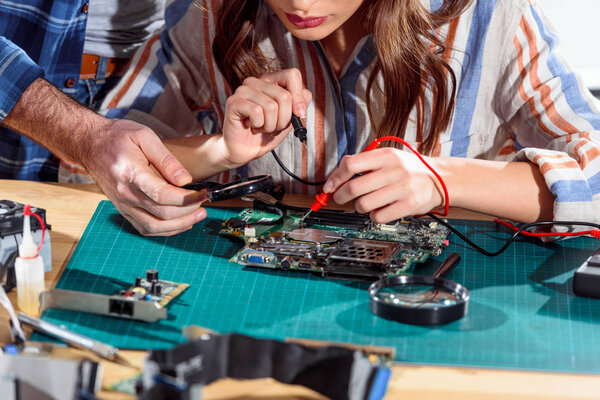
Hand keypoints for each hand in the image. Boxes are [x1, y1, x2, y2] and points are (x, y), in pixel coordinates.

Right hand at [80, 119, 207, 235]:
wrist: (90, 144)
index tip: (203, 193)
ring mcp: (123, 205)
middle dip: (189, 211)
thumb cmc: (117, 137)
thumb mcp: (145, 136)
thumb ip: (167, 159)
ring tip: (198, 215)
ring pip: (155, 227)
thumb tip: (186, 180)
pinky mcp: (124, 210)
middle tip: (205, 202)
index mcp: (130, 174)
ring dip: (181, 225)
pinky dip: (166, 230)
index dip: (187, 198)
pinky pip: (146, 228)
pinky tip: (182, 223)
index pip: (163, 195)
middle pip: (162, 214)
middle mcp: (125, 194)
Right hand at [219, 68, 311, 167]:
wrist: (245, 150)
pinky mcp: (234, 102)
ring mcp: (244, 90)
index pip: (292, 75)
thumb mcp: (289, 120)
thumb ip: (299, 105)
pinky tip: (251, 126)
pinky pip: (256, 112)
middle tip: (272, 126)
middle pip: (284, 96)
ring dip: (270, 125)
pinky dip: (258, 125)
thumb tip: (304, 96)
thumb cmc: (265, 133)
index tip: (298, 114)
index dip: (298, 97)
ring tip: (261, 127)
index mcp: (271, 82)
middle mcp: (256, 82)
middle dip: (283, 119)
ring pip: (271, 106)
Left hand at [324, 148, 444, 222]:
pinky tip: (380, 209)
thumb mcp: (389, 157)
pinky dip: (374, 216)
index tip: (329, 187)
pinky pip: (378, 216)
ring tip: (365, 203)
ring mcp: (402, 188)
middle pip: (354, 187)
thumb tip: (336, 179)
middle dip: (341, 196)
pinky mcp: (408, 205)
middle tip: (340, 198)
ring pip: (364, 204)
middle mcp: (394, 170)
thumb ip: (365, 164)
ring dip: (359, 207)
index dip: (335, 178)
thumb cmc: (410, 169)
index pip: (351, 164)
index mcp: (386, 155)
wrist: (440, 179)